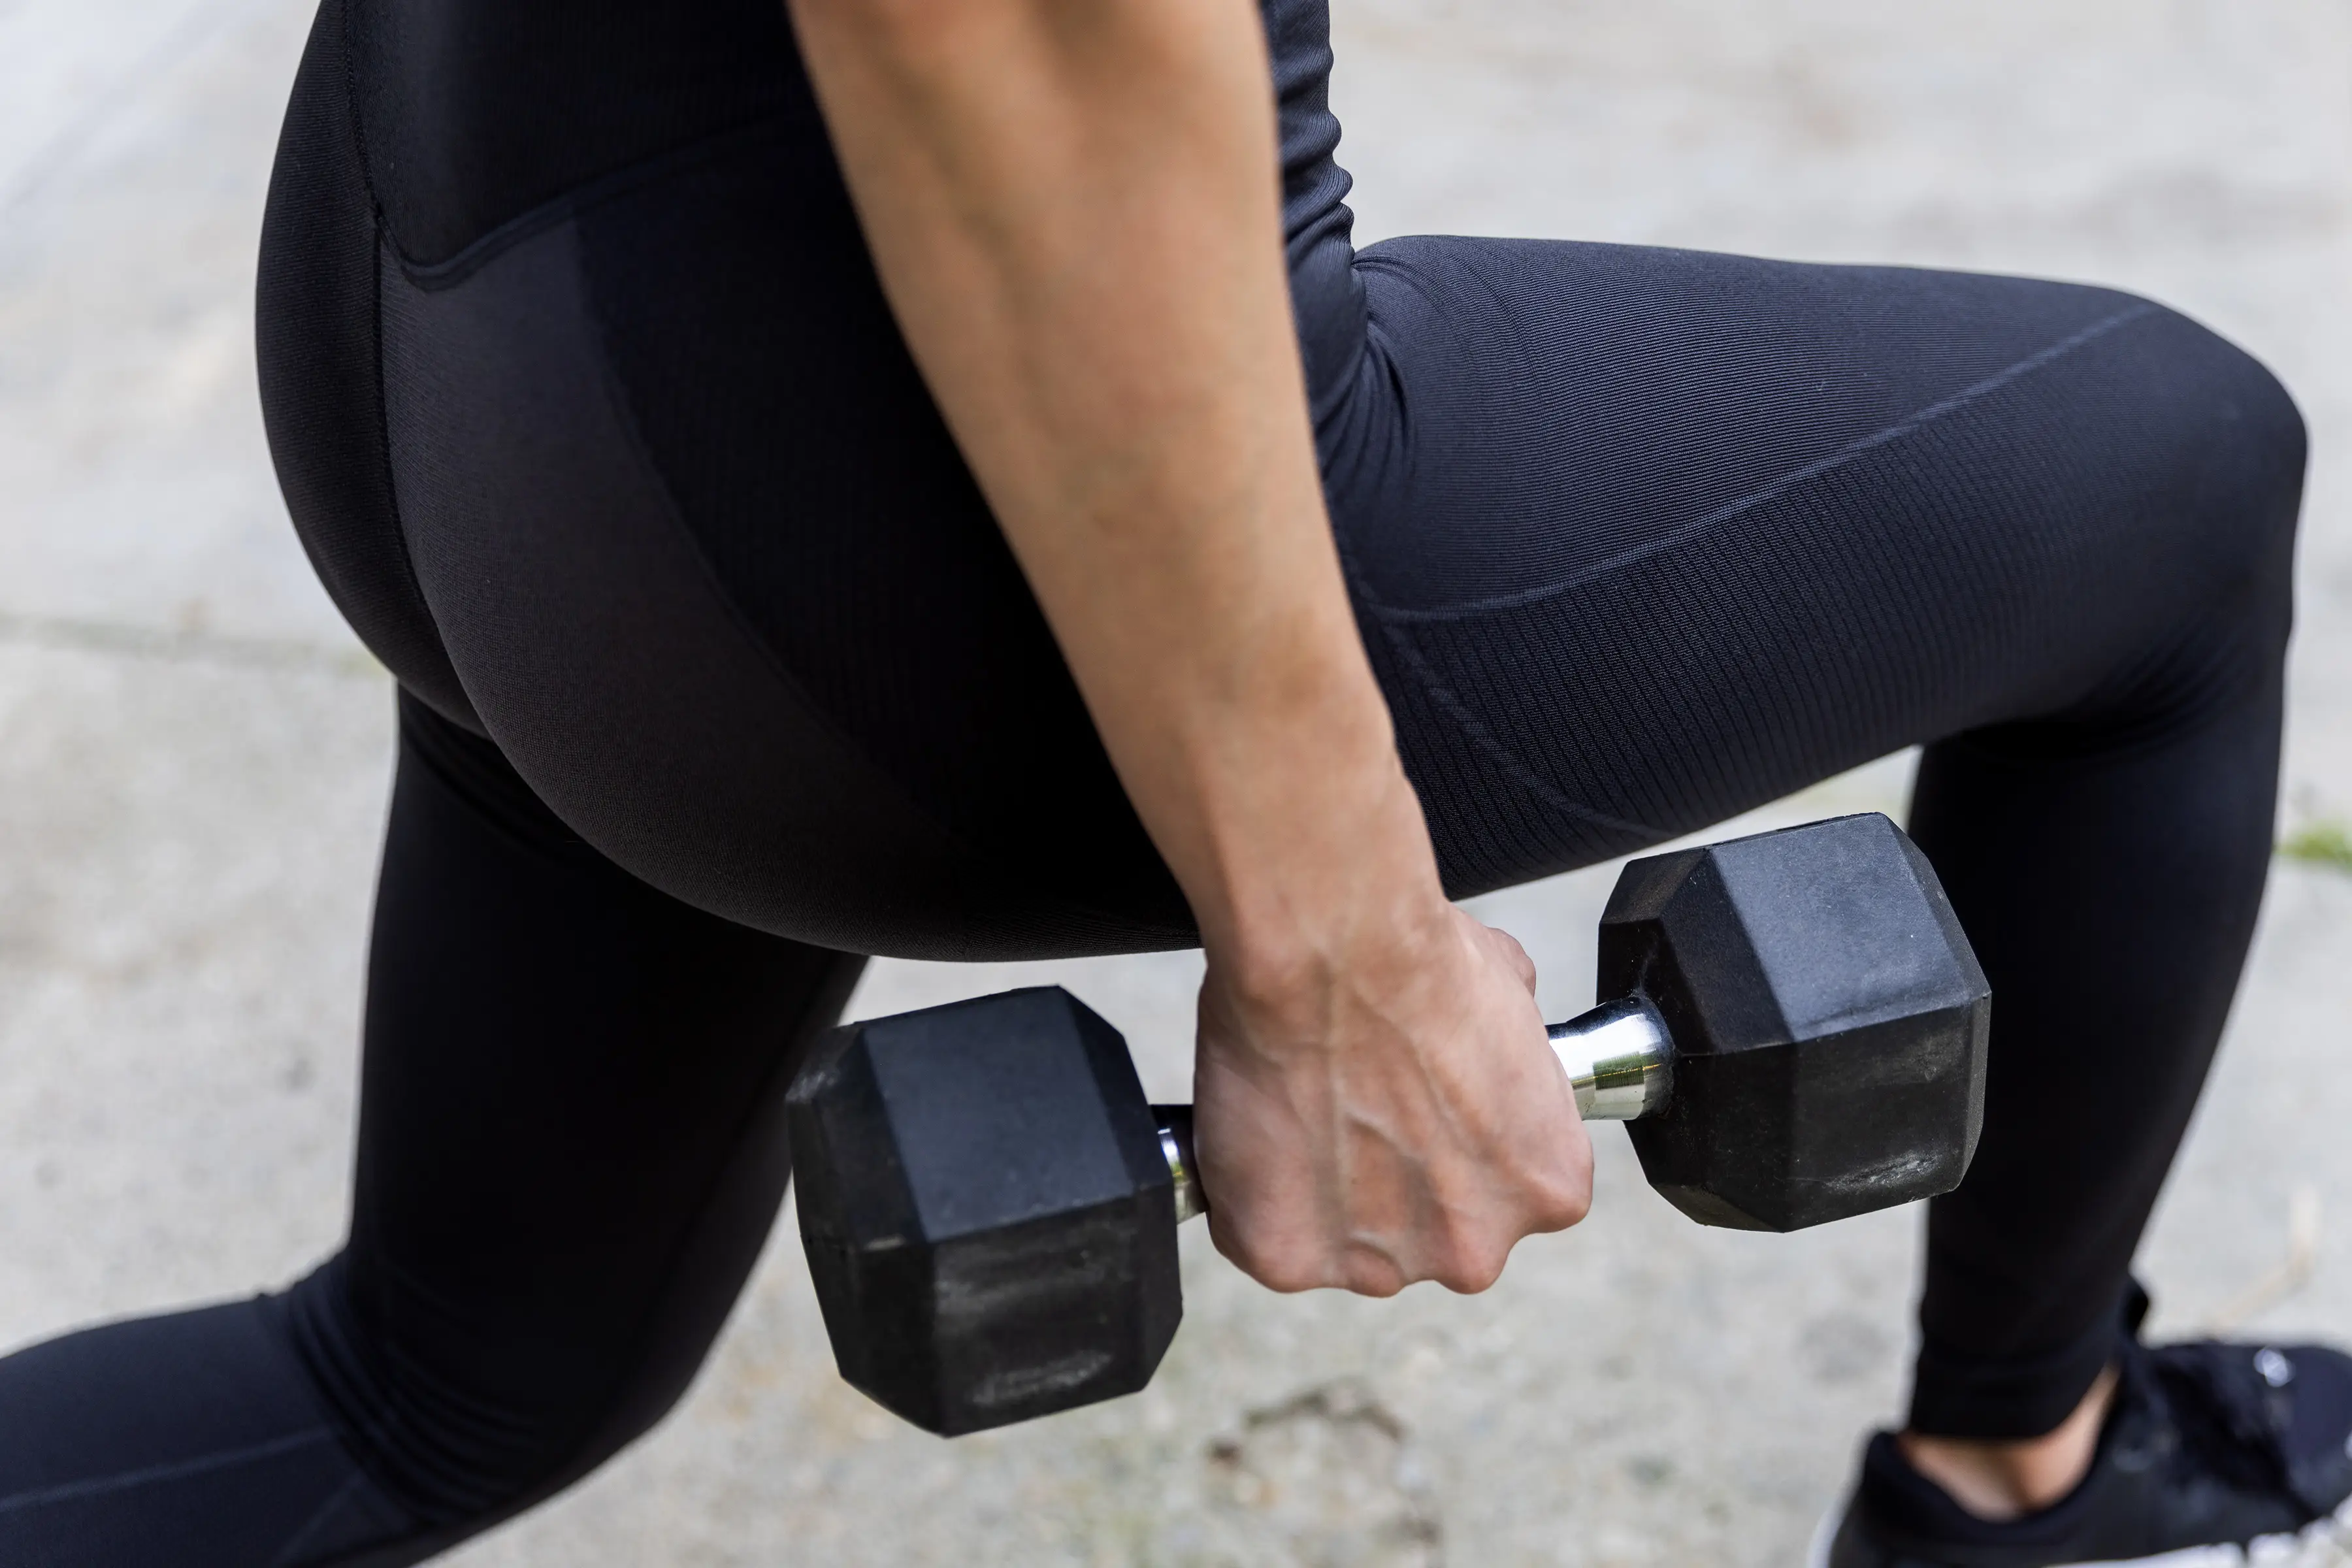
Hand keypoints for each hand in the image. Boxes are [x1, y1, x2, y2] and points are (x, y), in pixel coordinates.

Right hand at [1192, 899, 1592, 1296]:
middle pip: (1429, 1235)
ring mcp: (1378, 1265)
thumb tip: (1494, 1048)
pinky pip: (1267, 1240)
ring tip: (1305, 1108)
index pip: (1506, 1194)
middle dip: (1395, 1187)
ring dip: (1325, 1198)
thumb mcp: (1514, 1001)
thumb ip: (1515, 1061)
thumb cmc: (1415, 960)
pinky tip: (1262, 1127)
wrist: (1327, 949)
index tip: (1422, 1109)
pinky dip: (1253, 1198)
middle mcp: (1474, 1250)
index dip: (1457, 1147)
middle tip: (1358, 1108)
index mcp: (1545, 1188)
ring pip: (1346, 1245)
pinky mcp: (1286, 1259)